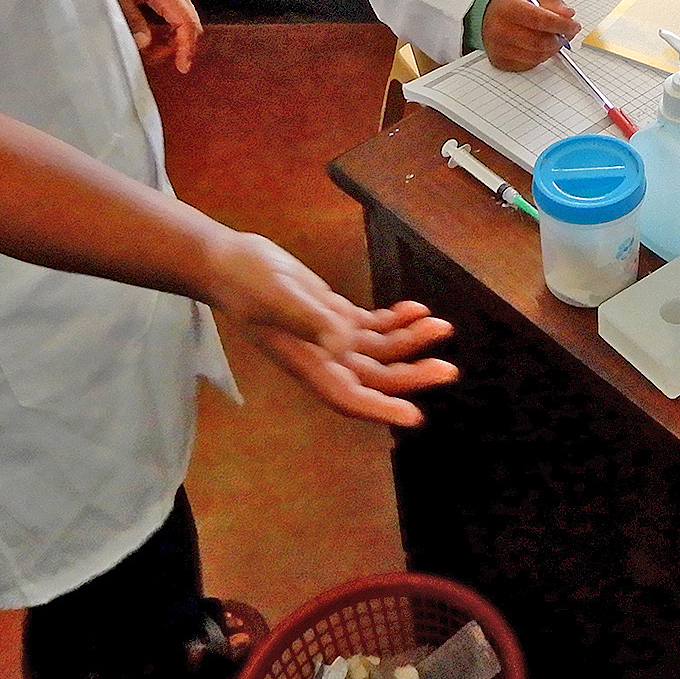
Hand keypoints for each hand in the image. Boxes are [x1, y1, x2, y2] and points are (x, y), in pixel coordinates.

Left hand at [101, 0, 202, 72]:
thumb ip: (131, 20)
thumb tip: (145, 45)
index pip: (187, 24)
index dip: (187, 47)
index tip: (182, 67)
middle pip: (191, 24)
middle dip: (179, 46)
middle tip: (154, 59)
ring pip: (184, 21)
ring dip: (172, 39)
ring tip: (147, 49)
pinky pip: (174, 15)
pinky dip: (167, 30)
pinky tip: (149, 36)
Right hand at [205, 231, 457, 424]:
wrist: (231, 262)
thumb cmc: (248, 283)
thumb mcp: (279, 298)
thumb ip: (312, 320)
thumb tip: (344, 344)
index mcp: (308, 363)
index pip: (349, 396)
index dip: (381, 409)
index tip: (414, 417)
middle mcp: (323, 357)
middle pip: (375, 377)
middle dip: (412, 375)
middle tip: (448, 369)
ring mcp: (329, 337)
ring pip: (380, 351)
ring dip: (410, 342)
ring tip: (441, 326)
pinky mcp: (332, 316)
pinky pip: (372, 326)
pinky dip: (396, 320)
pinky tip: (417, 308)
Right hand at [482, 0, 580, 71]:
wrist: (485, 18)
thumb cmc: (509, 7)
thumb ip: (552, 4)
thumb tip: (568, 15)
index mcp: (508, 9)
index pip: (540, 20)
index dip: (561, 24)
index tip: (573, 26)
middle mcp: (501, 30)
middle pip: (539, 41)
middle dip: (559, 39)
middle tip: (567, 34)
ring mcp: (499, 48)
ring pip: (536, 56)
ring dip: (552, 50)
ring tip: (555, 40)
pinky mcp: (500, 62)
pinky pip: (529, 64)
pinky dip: (540, 57)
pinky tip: (541, 48)